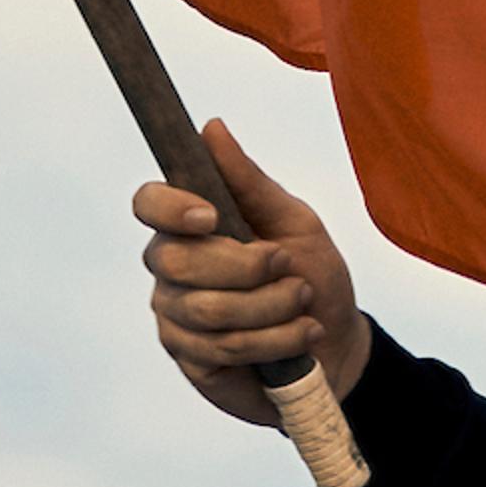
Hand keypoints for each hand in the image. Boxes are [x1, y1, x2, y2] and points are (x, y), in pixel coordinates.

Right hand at [132, 119, 372, 425]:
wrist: (336, 344)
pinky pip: (221, 349)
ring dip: (269, 307)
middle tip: (287, 264)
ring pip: (207, 310)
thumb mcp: (292, 220)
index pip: (149, 203)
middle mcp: (172, 266)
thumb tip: (211, 127)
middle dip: (245, 267)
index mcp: (190, 221)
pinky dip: (271, 341)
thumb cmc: (312, 270)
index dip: (170, 208)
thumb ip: (249, 180)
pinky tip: (299, 336)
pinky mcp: (191, 359)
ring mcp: (176, 316)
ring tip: (303, 302)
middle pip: (178, 261)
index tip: (212, 216)